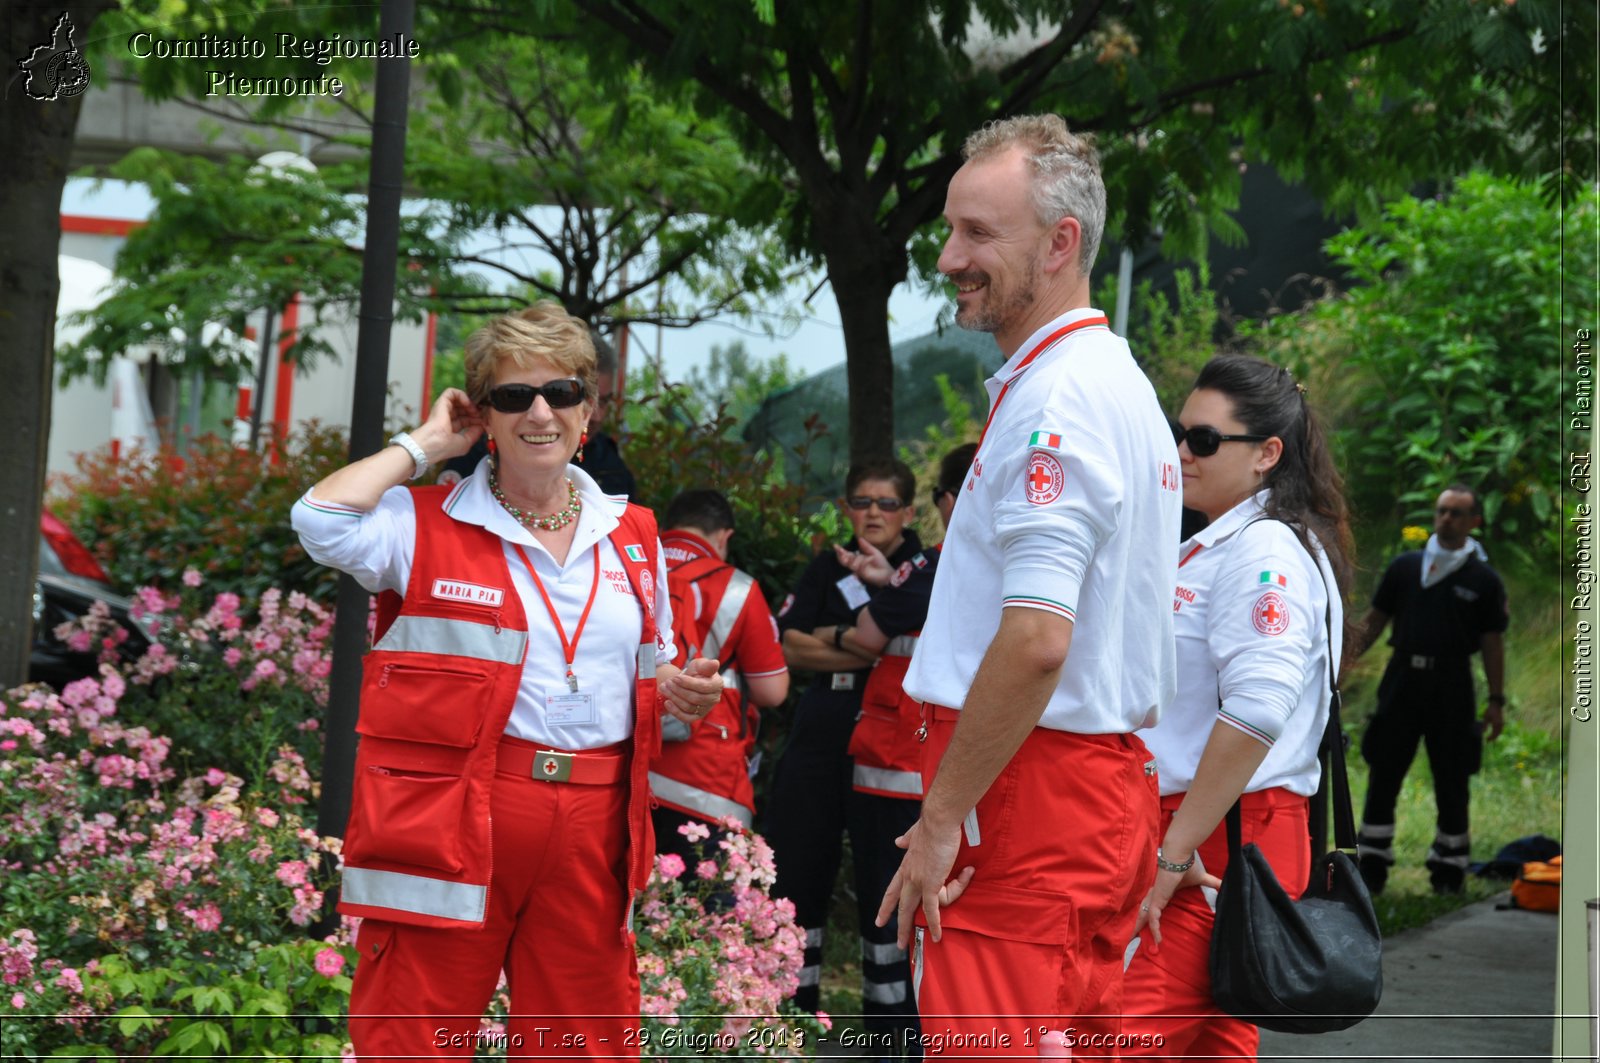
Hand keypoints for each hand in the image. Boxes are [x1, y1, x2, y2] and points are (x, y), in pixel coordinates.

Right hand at [413, 388, 485, 462]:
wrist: (432, 443)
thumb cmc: (445, 447)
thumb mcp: (466, 442)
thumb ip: (475, 433)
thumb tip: (482, 425)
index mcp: (452, 428)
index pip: (467, 419)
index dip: (477, 419)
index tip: (486, 421)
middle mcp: (447, 418)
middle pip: (465, 409)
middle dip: (476, 411)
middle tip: (483, 414)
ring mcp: (444, 409)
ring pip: (460, 400)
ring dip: (471, 403)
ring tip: (475, 410)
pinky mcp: (441, 402)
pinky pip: (452, 392)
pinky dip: (462, 395)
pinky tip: (468, 403)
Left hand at [661, 657, 722, 724]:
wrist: (690, 681)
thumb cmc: (697, 672)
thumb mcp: (700, 665)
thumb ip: (706, 665)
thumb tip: (715, 663)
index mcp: (717, 684)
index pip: (703, 687)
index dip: (688, 683)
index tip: (675, 678)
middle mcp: (714, 699)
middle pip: (695, 698)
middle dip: (678, 690)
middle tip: (667, 683)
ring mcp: (706, 709)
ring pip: (689, 707)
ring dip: (674, 698)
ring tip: (664, 688)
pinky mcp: (697, 716)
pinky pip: (686, 718)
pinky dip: (675, 711)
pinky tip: (667, 703)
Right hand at [834, 540, 893, 586]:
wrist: (887, 574)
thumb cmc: (880, 563)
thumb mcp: (873, 552)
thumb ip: (866, 546)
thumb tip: (859, 538)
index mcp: (857, 558)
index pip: (846, 555)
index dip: (840, 551)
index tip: (835, 545)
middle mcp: (856, 564)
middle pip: (844, 561)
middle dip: (841, 555)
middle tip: (840, 551)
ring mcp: (858, 570)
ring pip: (851, 564)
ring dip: (856, 559)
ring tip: (867, 557)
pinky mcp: (862, 574)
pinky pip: (860, 567)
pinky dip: (865, 562)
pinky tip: (871, 559)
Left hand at [874, 816, 971, 948]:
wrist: (939, 821)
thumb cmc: (932, 825)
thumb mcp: (915, 833)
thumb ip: (907, 839)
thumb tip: (898, 842)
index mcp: (906, 865)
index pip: (893, 889)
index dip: (887, 905)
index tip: (880, 918)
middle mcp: (909, 875)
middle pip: (899, 905)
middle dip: (897, 924)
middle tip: (897, 942)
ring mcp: (918, 881)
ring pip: (911, 911)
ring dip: (910, 929)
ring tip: (917, 944)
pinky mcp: (930, 884)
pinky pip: (932, 910)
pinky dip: (935, 924)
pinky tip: (937, 936)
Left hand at [1131, 858, 1219, 951]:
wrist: (1180, 856)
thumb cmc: (1188, 865)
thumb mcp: (1202, 878)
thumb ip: (1212, 883)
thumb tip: (1225, 885)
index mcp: (1164, 891)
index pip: (1155, 906)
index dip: (1152, 915)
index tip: (1150, 926)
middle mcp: (1157, 895)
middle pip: (1145, 912)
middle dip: (1139, 924)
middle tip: (1134, 937)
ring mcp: (1156, 898)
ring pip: (1145, 916)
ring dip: (1141, 929)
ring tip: (1140, 942)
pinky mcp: (1157, 899)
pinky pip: (1153, 918)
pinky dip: (1155, 928)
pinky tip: (1158, 939)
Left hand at [1481, 700, 1504, 740]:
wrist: (1496, 705)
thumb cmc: (1490, 710)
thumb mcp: (1486, 717)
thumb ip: (1485, 725)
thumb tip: (1483, 732)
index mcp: (1496, 724)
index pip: (1494, 733)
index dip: (1490, 738)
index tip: (1486, 740)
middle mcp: (1501, 724)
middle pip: (1497, 734)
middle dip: (1493, 738)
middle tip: (1488, 740)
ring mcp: (1502, 723)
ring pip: (1499, 732)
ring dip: (1495, 735)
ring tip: (1490, 738)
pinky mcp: (1502, 722)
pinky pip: (1500, 729)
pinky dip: (1497, 732)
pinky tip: (1494, 733)